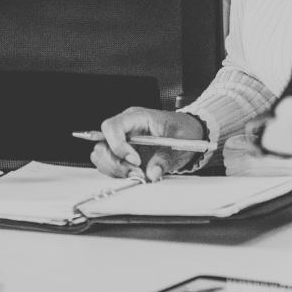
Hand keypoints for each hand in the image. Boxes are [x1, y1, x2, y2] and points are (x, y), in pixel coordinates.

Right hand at [88, 108, 207, 182]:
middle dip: (116, 163)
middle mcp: (125, 128)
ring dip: (116, 170)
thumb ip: (165, 158)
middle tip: (136, 172)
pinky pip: (110, 164)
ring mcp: (122, 141)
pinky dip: (118, 174)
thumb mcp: (179, 142)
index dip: (118, 146)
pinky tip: (135, 174)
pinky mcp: (123, 154)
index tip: (135, 160)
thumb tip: (152, 173)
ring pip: (102, 156)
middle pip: (102, 144)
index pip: (112, 127)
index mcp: (136, 117)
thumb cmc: (183, 130)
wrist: (189, 133)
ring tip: (137, 175)